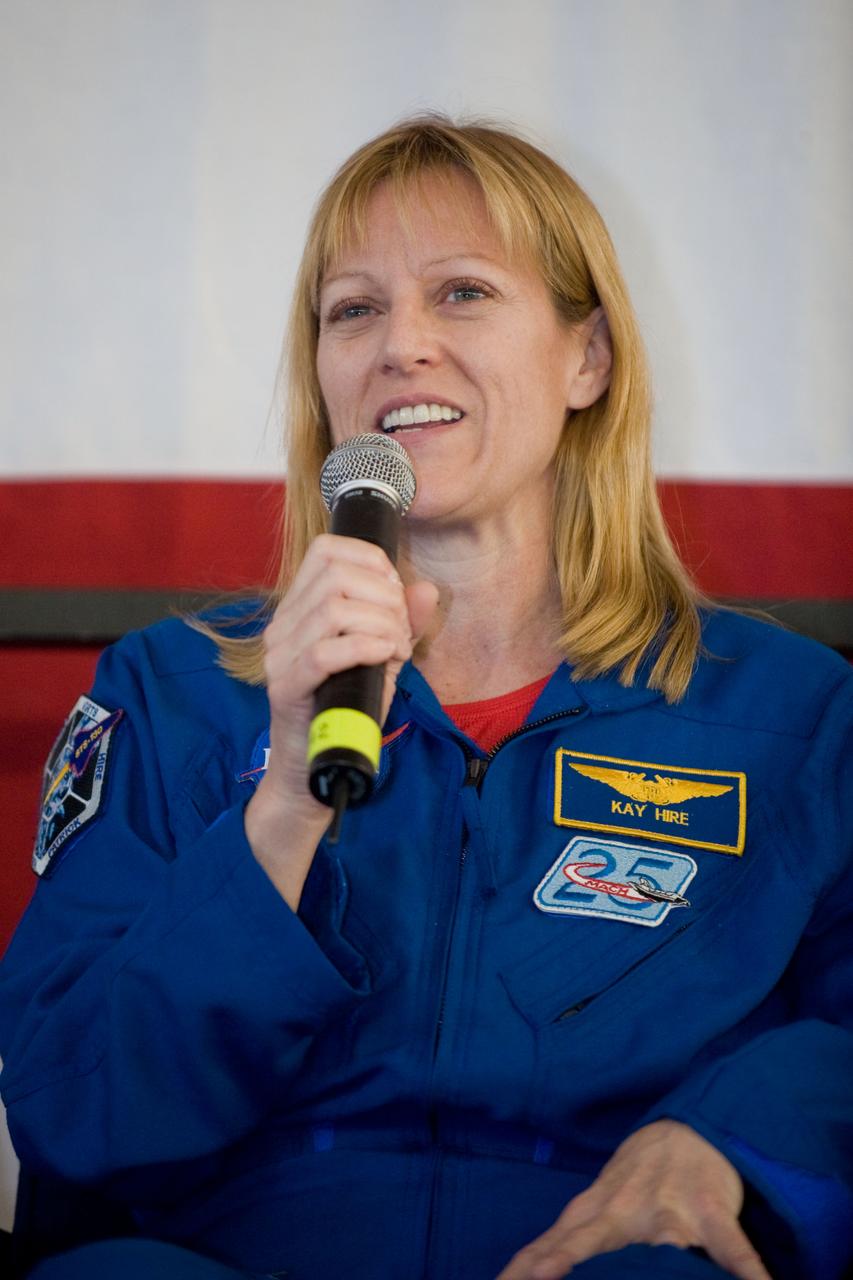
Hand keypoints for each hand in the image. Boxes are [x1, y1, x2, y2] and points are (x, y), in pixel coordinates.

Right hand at [245, 534, 437, 904]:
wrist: (316, 769)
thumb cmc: (347, 709)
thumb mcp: (382, 657)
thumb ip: (403, 621)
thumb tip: (426, 589)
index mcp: (299, 609)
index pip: (326, 551)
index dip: (369, 560)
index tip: (396, 593)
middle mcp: (282, 626)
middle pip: (334, 576)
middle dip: (383, 597)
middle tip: (401, 631)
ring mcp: (279, 656)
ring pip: (332, 610)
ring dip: (380, 625)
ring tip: (395, 651)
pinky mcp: (286, 688)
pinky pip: (324, 652)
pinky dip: (364, 647)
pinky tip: (384, 659)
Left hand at [495, 1120, 770, 1279]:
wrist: (690, 1130)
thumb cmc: (639, 1174)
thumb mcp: (600, 1200)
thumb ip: (572, 1235)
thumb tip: (532, 1269)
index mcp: (596, 1210)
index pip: (554, 1241)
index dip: (528, 1264)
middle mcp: (625, 1210)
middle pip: (588, 1241)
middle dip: (561, 1262)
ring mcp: (669, 1210)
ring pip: (658, 1245)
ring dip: (650, 1267)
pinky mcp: (710, 1211)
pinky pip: (730, 1248)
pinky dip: (745, 1271)